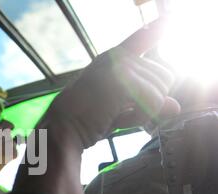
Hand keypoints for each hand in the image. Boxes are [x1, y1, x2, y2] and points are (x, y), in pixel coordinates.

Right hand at [41, 19, 179, 148]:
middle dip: (152, 100)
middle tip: (125, 112)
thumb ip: (148, 104)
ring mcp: (121, 67)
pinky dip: (143, 117)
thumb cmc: (85, 120)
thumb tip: (176, 107)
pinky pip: (155, 101)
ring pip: (162, 89)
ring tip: (118, 115)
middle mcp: (119, 57)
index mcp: (113, 60)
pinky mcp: (122, 81)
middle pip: (165, 76)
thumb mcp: (121, 109)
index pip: (143, 37)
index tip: (169, 19)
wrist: (62, 129)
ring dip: (146, 111)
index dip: (157, 29)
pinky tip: (119, 118)